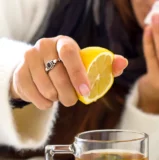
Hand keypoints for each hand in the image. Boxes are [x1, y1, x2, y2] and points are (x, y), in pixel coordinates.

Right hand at [10, 36, 127, 109]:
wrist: (42, 69)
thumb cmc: (72, 68)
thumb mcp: (90, 65)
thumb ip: (108, 65)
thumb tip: (123, 63)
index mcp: (64, 42)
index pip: (70, 54)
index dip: (78, 74)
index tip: (86, 92)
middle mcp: (44, 46)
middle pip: (58, 75)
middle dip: (69, 94)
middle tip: (74, 100)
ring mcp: (29, 58)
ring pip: (46, 88)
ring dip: (57, 98)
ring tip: (60, 95)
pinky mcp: (19, 73)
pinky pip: (34, 96)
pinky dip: (44, 103)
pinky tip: (49, 99)